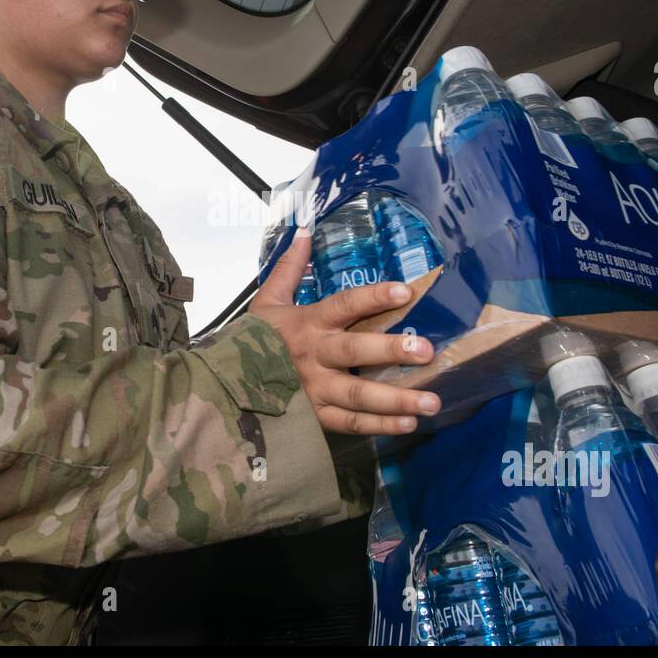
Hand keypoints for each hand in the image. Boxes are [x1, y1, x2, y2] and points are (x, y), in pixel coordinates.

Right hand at [248, 227, 439, 435]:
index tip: (404, 291)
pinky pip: (351, 423)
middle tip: (427, 350)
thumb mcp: (267, 299)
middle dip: (392, 350)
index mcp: (307, 323)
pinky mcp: (316, 417)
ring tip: (432, 400)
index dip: (373, 297)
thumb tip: (305, 231)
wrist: (225, 382)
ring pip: (359, 395)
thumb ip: (289, 267)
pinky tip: (409, 424)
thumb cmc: (253, 339)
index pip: (343, 305)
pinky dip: (380, 426)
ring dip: (397, 399)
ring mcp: (315, 390)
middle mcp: (314, 356)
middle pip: (356, 352)